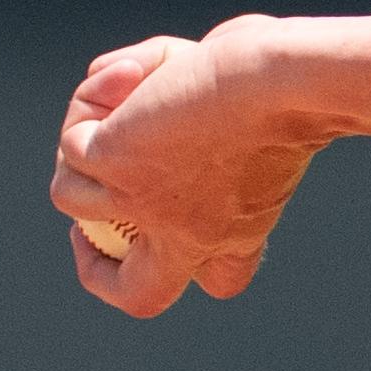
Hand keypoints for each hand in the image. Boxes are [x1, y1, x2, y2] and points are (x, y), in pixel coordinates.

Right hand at [48, 21, 322, 316]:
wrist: (288, 81)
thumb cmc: (298, 82)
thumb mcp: (268, 114)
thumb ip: (224, 122)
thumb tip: (169, 92)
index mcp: (241, 227)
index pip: (220, 277)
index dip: (195, 260)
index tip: (186, 218)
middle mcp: (191, 232)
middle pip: (138, 296)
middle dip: (99, 269)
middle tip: (90, 223)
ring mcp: (143, 204)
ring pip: (71, 197)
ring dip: (83, 141)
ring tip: (125, 92)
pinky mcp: (113, 166)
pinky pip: (73, 140)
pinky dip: (91, 102)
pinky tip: (133, 73)